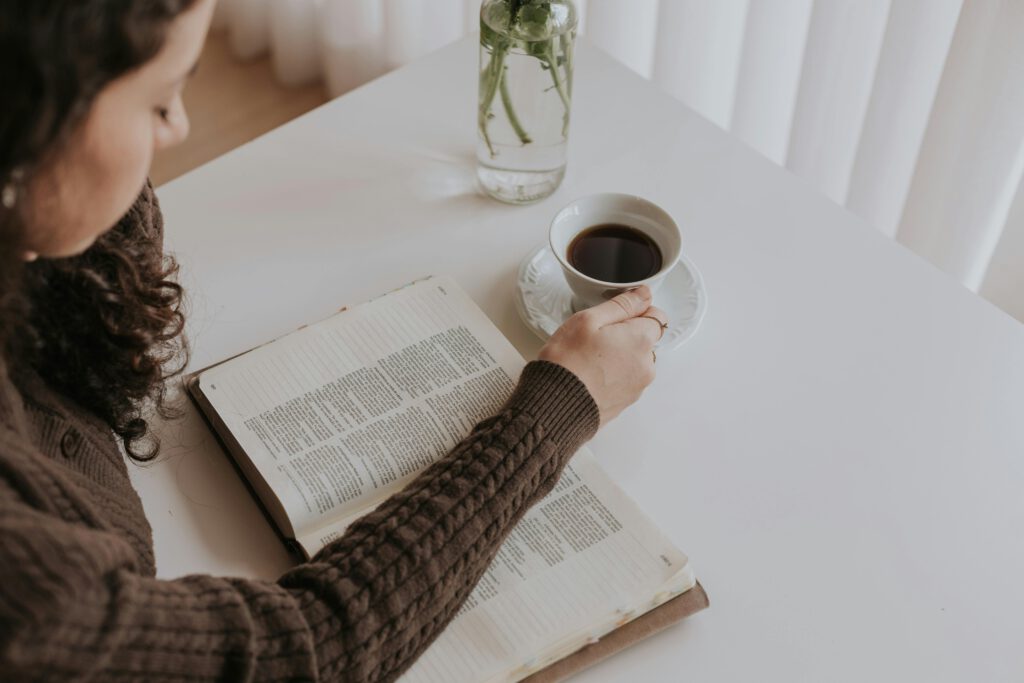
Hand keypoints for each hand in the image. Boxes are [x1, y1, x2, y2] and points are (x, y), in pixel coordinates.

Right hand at [539, 285, 666, 425]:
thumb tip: (643, 294)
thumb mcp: (589, 320)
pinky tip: (590, 375)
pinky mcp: (625, 403)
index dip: (635, 312)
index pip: (656, 316)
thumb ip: (621, 305)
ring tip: (590, 360)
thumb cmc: (567, 362)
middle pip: (645, 340)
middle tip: (595, 339)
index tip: (614, 318)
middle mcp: (646, 365)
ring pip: (634, 361)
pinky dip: (612, 376)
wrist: (555, 406)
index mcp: (641, 340)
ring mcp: (637, 386)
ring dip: (619, 357)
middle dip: (626, 336)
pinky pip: (624, 380)